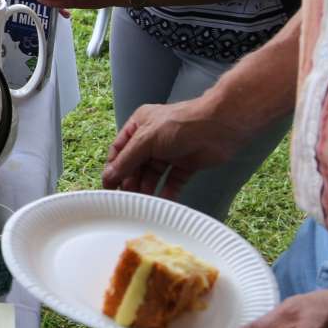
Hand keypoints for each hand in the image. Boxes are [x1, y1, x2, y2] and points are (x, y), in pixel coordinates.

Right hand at [102, 95, 240, 198]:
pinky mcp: (185, 165)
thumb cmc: (180, 124)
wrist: (218, 127)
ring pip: (153, 175)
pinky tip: (162, 202)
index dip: (114, 168)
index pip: (120, 150)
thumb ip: (127, 160)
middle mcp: (152, 139)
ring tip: (142, 203)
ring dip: (147, 188)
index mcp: (139, 126)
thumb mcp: (146, 139)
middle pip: (136, 164)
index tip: (109, 187)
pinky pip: (172, 182)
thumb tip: (109, 176)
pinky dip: (167, 192)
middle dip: (131, 181)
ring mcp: (169, 152)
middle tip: (126, 199)